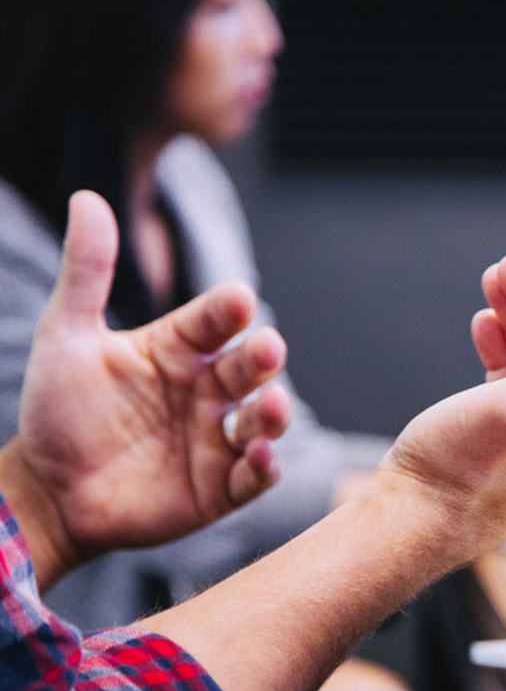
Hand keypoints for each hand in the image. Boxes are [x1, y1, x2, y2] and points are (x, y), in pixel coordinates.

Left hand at [2, 191, 291, 586]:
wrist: (47, 492)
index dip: (228, 311)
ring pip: (262, 421)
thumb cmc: (57, 412)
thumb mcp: (66, 336)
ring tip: (271, 407)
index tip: (238, 299)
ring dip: (274, 413)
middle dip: (263, 358)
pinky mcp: (220, 488)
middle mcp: (206, 390)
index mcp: (178, 350)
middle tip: (267, 349)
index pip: (214, 321)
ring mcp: (217, 439)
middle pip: (248, 368)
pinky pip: (253, 476)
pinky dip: (265, 467)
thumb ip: (86, 272)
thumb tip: (87, 198)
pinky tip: (261, 455)